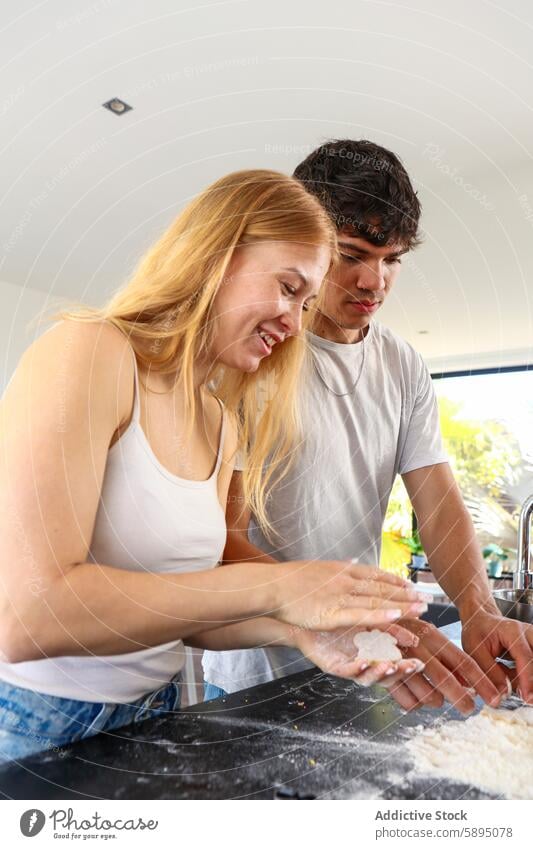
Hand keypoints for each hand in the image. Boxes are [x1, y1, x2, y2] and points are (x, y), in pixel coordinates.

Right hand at [272, 560, 429, 631]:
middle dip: (407, 595)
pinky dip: (380, 615)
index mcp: (343, 570)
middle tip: (428, 601)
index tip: (412, 587)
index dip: (396, 582)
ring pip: (377, 601)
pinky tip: (396, 617)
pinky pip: (361, 614)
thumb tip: (352, 561)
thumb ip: (338, 567)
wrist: (272, 586)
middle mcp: (346, 581)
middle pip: (382, 588)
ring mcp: (341, 596)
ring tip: (421, 610)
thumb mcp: (319, 567)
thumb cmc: (291, 580)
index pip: (376, 575)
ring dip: (401, 605)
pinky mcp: (333, 612)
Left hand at [293, 623, 424, 685]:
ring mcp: (348, 666)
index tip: (420, 663)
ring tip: (389, 666)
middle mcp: (364, 663)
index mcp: (374, 653)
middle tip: (410, 668)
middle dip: (399, 673)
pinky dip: (356, 668)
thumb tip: (414, 618)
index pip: (395, 664)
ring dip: (379, 672)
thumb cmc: (337, 618)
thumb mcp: (367, 618)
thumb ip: (388, 621)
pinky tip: (363, 662)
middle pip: (385, 675)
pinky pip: (346, 670)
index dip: (408, 665)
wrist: (308, 616)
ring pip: (367, 677)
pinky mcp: (332, 665)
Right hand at [381, 618, 504, 714]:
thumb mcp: (426, 634)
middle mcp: (416, 648)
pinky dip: (415, 704)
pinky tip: (415, 696)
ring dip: (436, 700)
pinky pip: (407, 703)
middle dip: (462, 699)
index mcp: (430, 635)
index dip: (481, 682)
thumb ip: (446, 656)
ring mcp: (398, 662)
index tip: (494, 698)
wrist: (363, 620)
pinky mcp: (383, 677)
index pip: (464, 662)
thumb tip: (469, 680)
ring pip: (426, 695)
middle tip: (469, 708)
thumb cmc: (401, 629)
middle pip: (445, 680)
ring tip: (436, 697)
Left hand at [461, 608, 532, 703]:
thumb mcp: (475, 651)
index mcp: (512, 631)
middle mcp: (528, 633)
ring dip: (530, 680)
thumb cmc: (476, 633)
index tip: (527, 698)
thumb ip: (490, 672)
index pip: (525, 657)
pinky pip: (532, 665)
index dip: (528, 679)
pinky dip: (527, 678)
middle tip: (528, 699)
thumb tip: (504, 693)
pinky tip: (518, 684)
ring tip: (520, 692)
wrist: (480, 620)